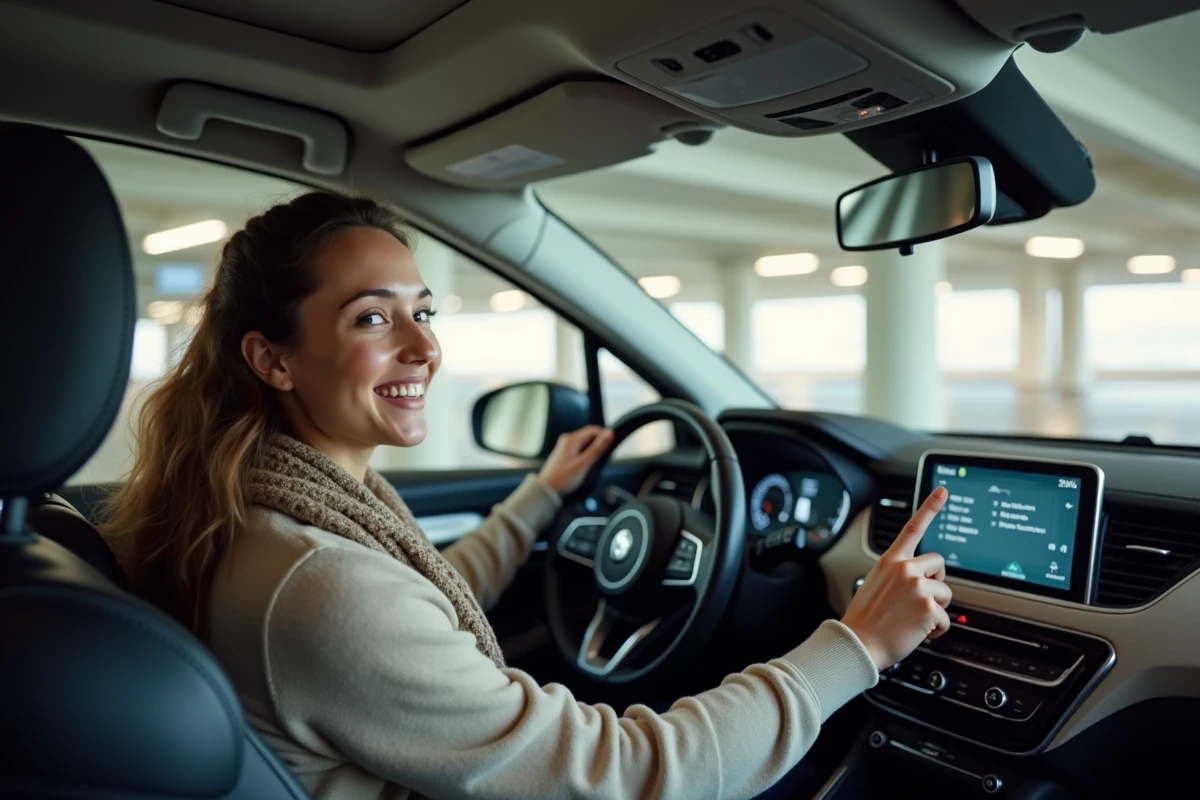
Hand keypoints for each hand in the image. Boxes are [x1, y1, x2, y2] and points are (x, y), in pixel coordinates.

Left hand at [538, 426, 614, 495]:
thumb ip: (597, 448)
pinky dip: (586, 455)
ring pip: (585, 443)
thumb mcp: (583, 464)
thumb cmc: (563, 478)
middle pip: (589, 436)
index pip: (593, 430)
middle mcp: (567, 440)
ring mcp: (565, 447)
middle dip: (599, 444)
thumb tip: (609, 434)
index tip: (612, 445)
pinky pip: (580, 449)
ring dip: (593, 450)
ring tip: (594, 463)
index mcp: (571, 439)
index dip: (604, 436)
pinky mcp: (565, 454)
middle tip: (603, 457)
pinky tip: (586, 465)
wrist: (546, 490)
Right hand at [841, 486, 951, 670]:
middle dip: (935, 582)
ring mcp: (918, 587)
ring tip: (915, 619)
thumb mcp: (876, 585)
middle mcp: (905, 569)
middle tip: (920, 599)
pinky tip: (919, 632)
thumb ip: (898, 576)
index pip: (912, 528)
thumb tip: (920, 581)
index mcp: (890, 561)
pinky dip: (936, 629)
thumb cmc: (864, 619)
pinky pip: (946, 618)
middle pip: (939, 564)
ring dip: (937, 608)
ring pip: (946, 593)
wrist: (858, 643)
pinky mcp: (928, 607)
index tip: (943, 491)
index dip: (930, 507)